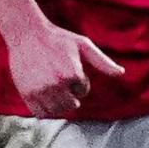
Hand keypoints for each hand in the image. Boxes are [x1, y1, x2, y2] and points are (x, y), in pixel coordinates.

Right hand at [4, 21, 125, 117]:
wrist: (27, 34)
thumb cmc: (58, 39)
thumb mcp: (84, 45)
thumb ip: (102, 62)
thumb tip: (121, 73)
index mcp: (73, 74)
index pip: (83, 91)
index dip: (79, 82)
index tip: (71, 69)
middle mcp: (56, 84)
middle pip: (71, 104)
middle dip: (71, 95)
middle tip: (63, 82)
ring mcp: (40, 90)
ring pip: (56, 110)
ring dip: (59, 104)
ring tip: (55, 90)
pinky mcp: (27, 94)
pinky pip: (40, 113)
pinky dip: (45, 110)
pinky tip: (46, 98)